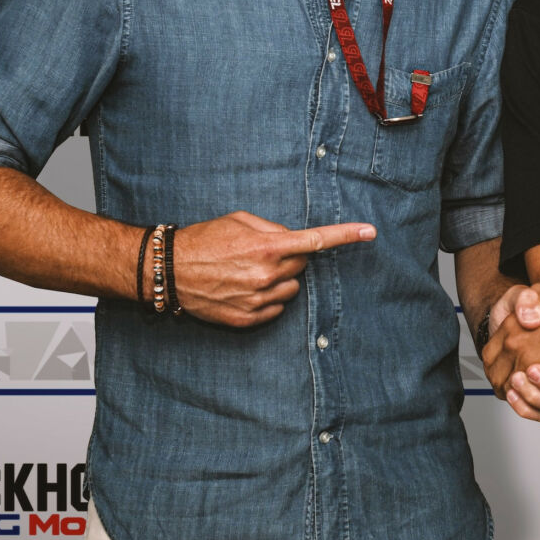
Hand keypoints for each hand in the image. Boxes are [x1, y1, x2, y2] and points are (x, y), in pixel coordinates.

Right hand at [170, 211, 375, 326]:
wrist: (169, 270)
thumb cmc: (204, 240)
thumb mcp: (239, 220)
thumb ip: (273, 228)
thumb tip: (294, 239)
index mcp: (267, 246)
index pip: (316, 240)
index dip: (346, 235)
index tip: (370, 232)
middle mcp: (266, 274)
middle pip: (302, 266)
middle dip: (290, 258)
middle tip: (262, 254)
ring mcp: (258, 299)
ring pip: (291, 289)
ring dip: (279, 280)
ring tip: (249, 273)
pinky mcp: (248, 319)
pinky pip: (276, 309)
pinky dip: (267, 299)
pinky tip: (243, 289)